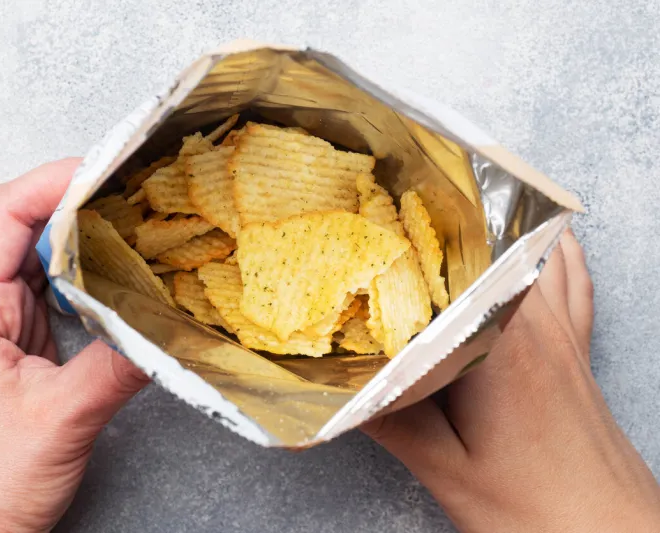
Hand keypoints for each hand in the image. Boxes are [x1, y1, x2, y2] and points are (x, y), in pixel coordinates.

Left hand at [0, 159, 149, 532]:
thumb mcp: (62, 420)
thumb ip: (119, 365)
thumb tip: (168, 328)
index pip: (1, 219)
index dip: (49, 184)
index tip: (100, 169)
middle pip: (19, 230)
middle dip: (74, 202)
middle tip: (128, 189)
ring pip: (38, 262)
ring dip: (82, 240)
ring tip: (130, 224)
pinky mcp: (18, 352)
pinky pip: (52, 297)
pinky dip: (85, 280)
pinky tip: (115, 279)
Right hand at [364, 230, 659, 532]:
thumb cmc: (539, 511)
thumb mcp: (448, 470)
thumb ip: (392, 422)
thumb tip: (340, 385)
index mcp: (501, 345)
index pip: (450, 271)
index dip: (408, 243)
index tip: (371, 229)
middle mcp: (538, 327)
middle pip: (488, 253)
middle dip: (440, 233)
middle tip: (395, 217)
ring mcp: (564, 336)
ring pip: (532, 257)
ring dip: (493, 236)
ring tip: (452, 216)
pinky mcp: (578, 352)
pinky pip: (573, 282)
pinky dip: (556, 254)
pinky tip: (546, 241)